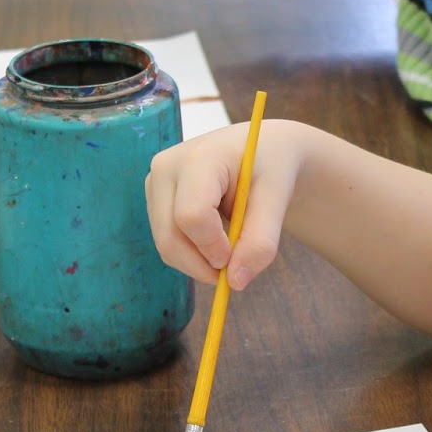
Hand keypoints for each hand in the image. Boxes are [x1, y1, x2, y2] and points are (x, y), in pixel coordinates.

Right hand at [145, 119, 314, 290]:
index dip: (213, 246)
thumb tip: (236, 282)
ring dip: (198, 262)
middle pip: (171, 236)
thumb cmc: (271, 169)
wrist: (261, 150)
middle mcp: (166, 167)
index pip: (192, 215)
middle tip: (234, 271)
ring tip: (231, 248)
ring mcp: (155, 183)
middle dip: (203, 264)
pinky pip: (167, 242)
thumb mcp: (277, 201)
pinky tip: (216, 240)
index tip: (237, 256)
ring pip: (166, 244)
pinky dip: (192, 254)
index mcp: (200, 157)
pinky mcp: (155, 199)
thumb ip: (260, 241)